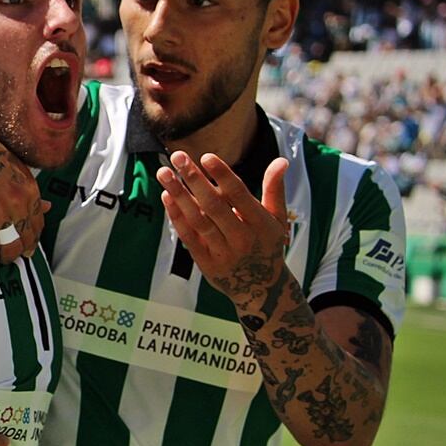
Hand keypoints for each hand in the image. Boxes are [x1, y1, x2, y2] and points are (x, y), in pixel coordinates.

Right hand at [0, 104, 45, 263]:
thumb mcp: (16, 166)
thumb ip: (31, 190)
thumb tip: (48, 208)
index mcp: (28, 187)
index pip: (38, 223)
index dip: (33, 238)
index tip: (28, 245)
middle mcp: (15, 200)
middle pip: (25, 238)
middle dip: (21, 251)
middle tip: (14, 256)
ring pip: (8, 246)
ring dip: (5, 256)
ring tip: (1, 258)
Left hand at [157, 151, 289, 307]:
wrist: (260, 289)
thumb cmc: (267, 245)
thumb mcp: (277, 219)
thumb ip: (275, 189)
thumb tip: (281, 160)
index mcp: (261, 224)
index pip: (239, 195)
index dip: (223, 176)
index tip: (206, 156)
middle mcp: (241, 238)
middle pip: (214, 206)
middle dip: (194, 179)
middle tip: (177, 156)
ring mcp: (222, 253)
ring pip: (198, 220)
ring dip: (179, 195)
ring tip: (163, 172)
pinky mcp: (206, 264)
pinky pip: (188, 237)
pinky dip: (176, 216)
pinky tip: (166, 196)